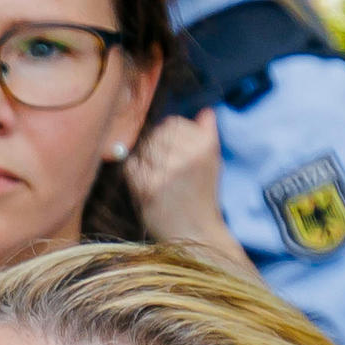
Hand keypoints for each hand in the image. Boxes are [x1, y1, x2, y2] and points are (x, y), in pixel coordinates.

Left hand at [119, 113, 249, 271]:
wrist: (196, 233)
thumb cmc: (201, 197)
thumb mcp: (213, 164)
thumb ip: (208, 135)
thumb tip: (205, 111)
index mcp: (205, 147)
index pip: (173, 123)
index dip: (168, 135)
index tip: (171, 150)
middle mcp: (187, 156)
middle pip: (155, 134)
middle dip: (154, 148)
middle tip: (161, 167)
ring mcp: (167, 171)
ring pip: (142, 148)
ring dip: (144, 161)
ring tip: (156, 176)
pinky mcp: (148, 187)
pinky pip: (131, 166)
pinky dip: (134, 174)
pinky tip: (146, 185)